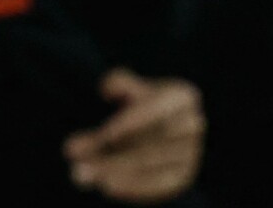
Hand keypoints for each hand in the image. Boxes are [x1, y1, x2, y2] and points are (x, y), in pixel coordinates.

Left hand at [64, 70, 204, 203]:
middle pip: (150, 142)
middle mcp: (192, 125)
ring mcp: (191, 153)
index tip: (103, 137)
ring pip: (149, 165)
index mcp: (183, 97)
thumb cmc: (143, 107)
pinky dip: (130, 187)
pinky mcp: (183, 178)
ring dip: (113, 171)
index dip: (128, 125)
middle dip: (113, 154)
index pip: (154, 111)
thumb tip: (106, 89)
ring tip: (82, 173)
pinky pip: (156, 185)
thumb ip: (118, 85)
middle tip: (79, 162)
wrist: (165, 133)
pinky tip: (106, 186)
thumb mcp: (132, 91)